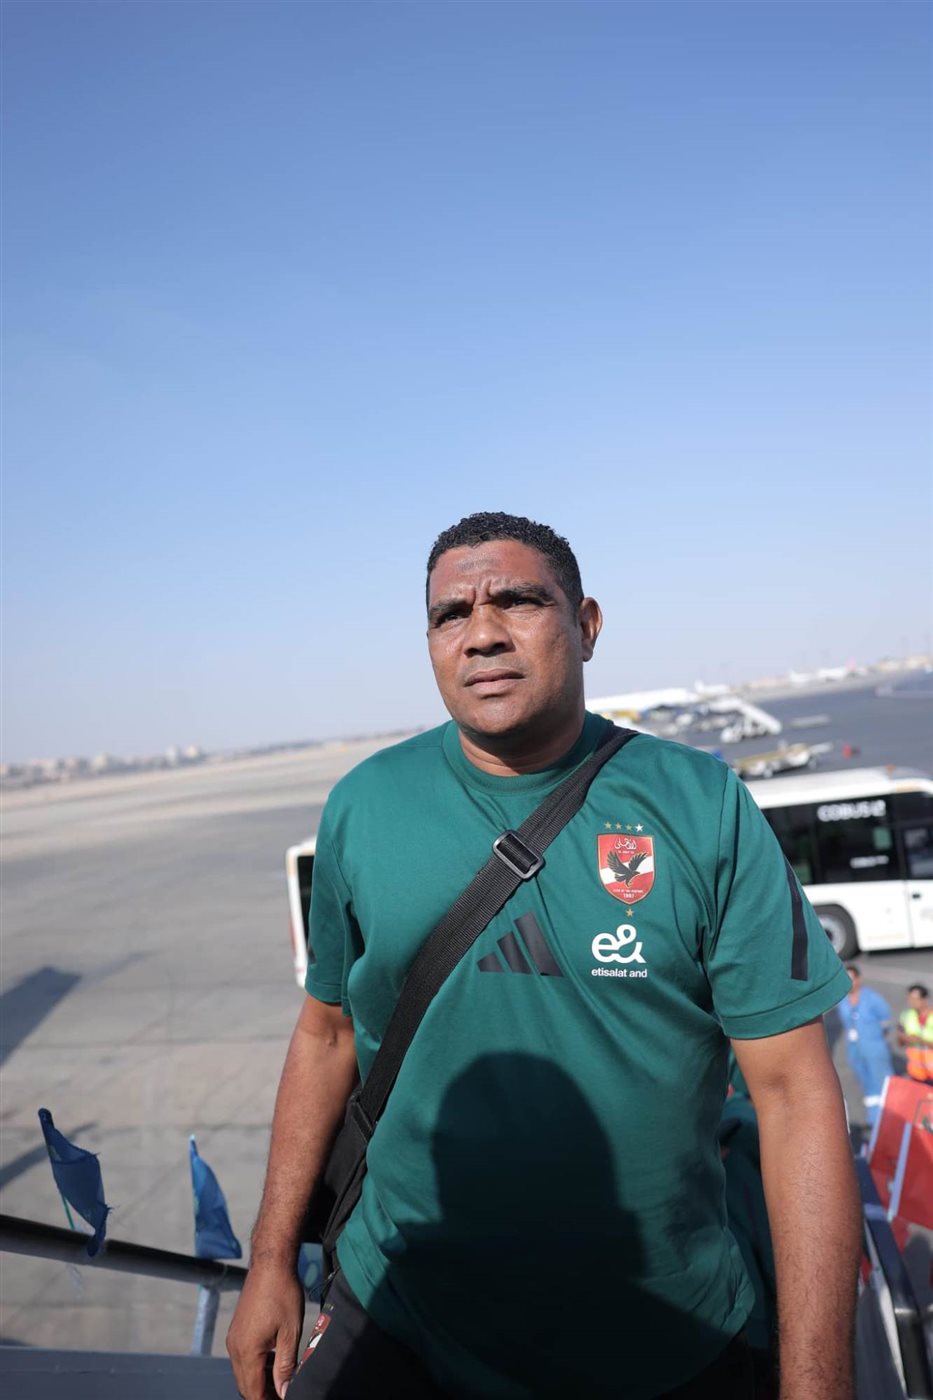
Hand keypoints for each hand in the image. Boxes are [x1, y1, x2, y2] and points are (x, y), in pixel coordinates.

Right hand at [227, 1260, 304, 1399]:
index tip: (282, 1398)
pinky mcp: (236, 1330)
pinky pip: (242, 1358)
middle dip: (262, 1393)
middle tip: (283, 1391)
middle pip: (245, 1385)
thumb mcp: (290, 1332)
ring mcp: (234, 1338)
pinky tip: (274, 1360)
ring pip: (243, 1372)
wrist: (270, 1263)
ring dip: (259, 1380)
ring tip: (282, 1378)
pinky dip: (255, 1366)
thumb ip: (286, 1366)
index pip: (253, 1392)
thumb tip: (283, 1392)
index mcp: (247, 1351)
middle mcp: (235, 1347)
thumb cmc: (283, 1294)